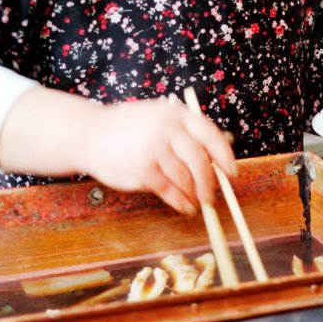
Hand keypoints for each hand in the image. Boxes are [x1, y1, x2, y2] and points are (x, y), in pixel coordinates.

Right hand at [0, 90, 236, 215]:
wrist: (90, 134)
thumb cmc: (129, 128)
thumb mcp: (158, 118)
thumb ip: (185, 132)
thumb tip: (218, 154)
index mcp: (176, 114)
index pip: (209, 134)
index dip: (224, 156)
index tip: (232, 172)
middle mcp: (167, 130)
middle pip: (200, 161)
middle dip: (210, 183)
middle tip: (213, 196)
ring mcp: (154, 149)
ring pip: (185, 178)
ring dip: (195, 195)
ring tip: (198, 203)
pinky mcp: (143, 169)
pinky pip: (169, 191)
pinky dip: (180, 202)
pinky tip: (185, 207)